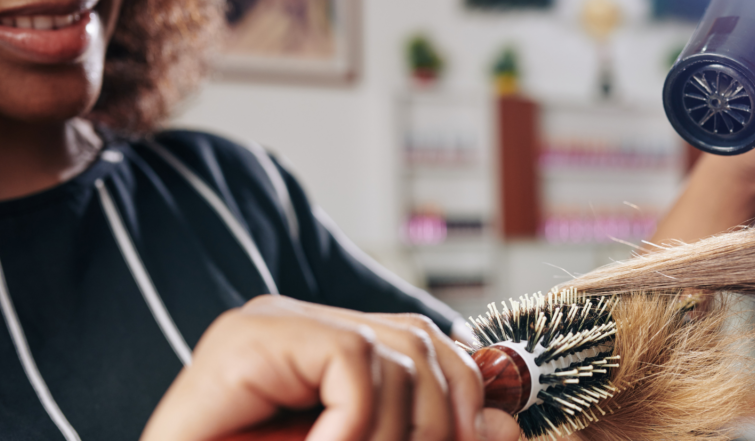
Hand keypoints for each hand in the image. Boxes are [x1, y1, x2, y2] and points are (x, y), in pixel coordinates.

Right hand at [140, 296, 519, 440]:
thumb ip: (427, 440)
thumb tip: (506, 427)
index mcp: (328, 351)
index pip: (427, 344)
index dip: (464, 399)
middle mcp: (302, 326)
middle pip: (422, 345)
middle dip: (438, 424)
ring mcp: (272, 325)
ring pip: (395, 354)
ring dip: (391, 435)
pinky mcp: (248, 338)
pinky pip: (352, 363)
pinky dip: (355, 427)